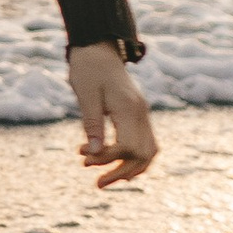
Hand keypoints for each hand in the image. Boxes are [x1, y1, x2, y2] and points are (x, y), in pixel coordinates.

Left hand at [70, 44, 156, 185]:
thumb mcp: (85, 94)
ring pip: (149, 152)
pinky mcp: (138, 115)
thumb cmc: (88, 68)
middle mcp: (141, 113)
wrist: (98, 49)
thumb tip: (94, 154)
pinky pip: (145, 144)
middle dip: (122, 172)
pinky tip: (116, 164)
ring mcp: (143, 114)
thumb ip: (91, 124)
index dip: (107, 158)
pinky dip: (134, 159)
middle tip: (98, 183)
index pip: (128, 147)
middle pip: (144, 155)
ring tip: (106, 178)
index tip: (83, 157)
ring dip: (130, 169)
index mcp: (129, 108)